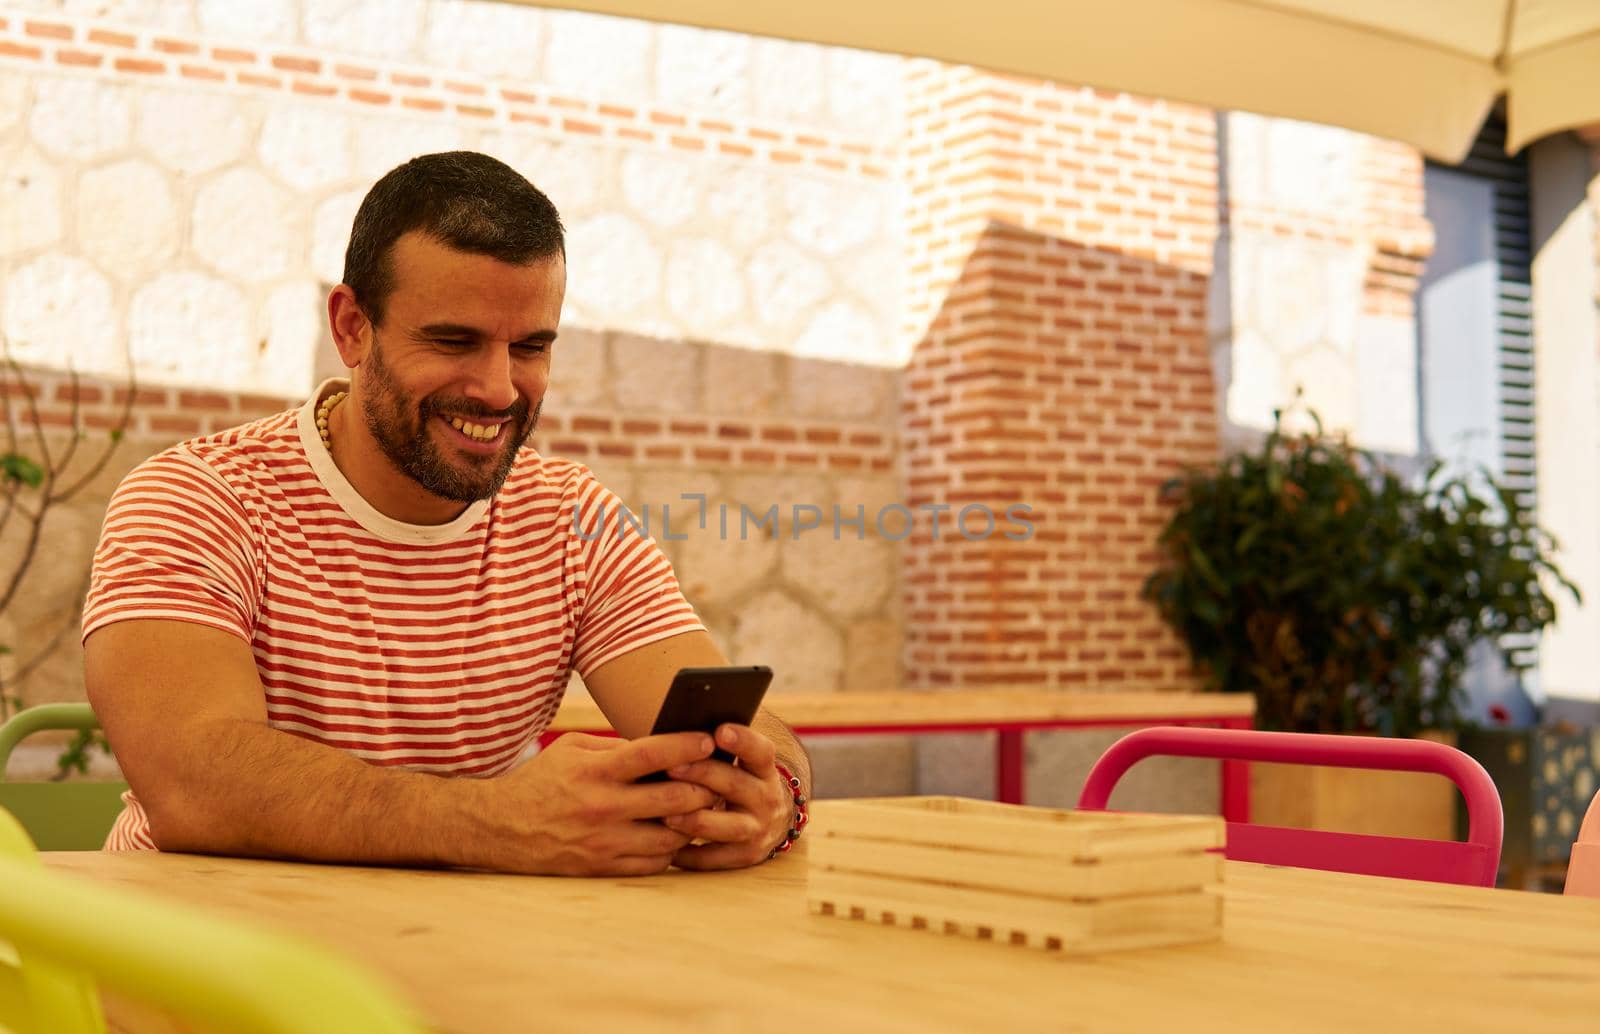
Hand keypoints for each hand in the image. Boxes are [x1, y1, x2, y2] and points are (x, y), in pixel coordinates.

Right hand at [492, 731, 719, 876]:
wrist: (499, 828)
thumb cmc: (543, 781)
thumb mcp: (573, 751)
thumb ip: (618, 749)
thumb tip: (668, 749)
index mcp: (594, 771)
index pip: (651, 754)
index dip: (686, 746)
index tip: (709, 740)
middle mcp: (601, 808)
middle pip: (673, 798)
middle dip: (704, 787)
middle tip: (719, 778)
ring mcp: (603, 842)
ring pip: (671, 835)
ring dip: (693, 821)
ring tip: (704, 807)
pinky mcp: (602, 868)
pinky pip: (654, 863)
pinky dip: (671, 849)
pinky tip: (677, 834)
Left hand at [662, 724, 791, 870]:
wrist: (769, 822)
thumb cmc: (735, 781)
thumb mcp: (740, 762)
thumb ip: (716, 747)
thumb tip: (678, 721)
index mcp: (764, 770)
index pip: (761, 751)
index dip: (743, 741)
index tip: (719, 731)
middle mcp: (766, 798)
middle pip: (735, 785)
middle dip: (702, 775)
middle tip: (670, 767)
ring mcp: (757, 830)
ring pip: (727, 826)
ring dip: (696, 820)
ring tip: (666, 815)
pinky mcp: (744, 857)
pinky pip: (713, 858)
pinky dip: (688, 853)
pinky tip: (663, 843)